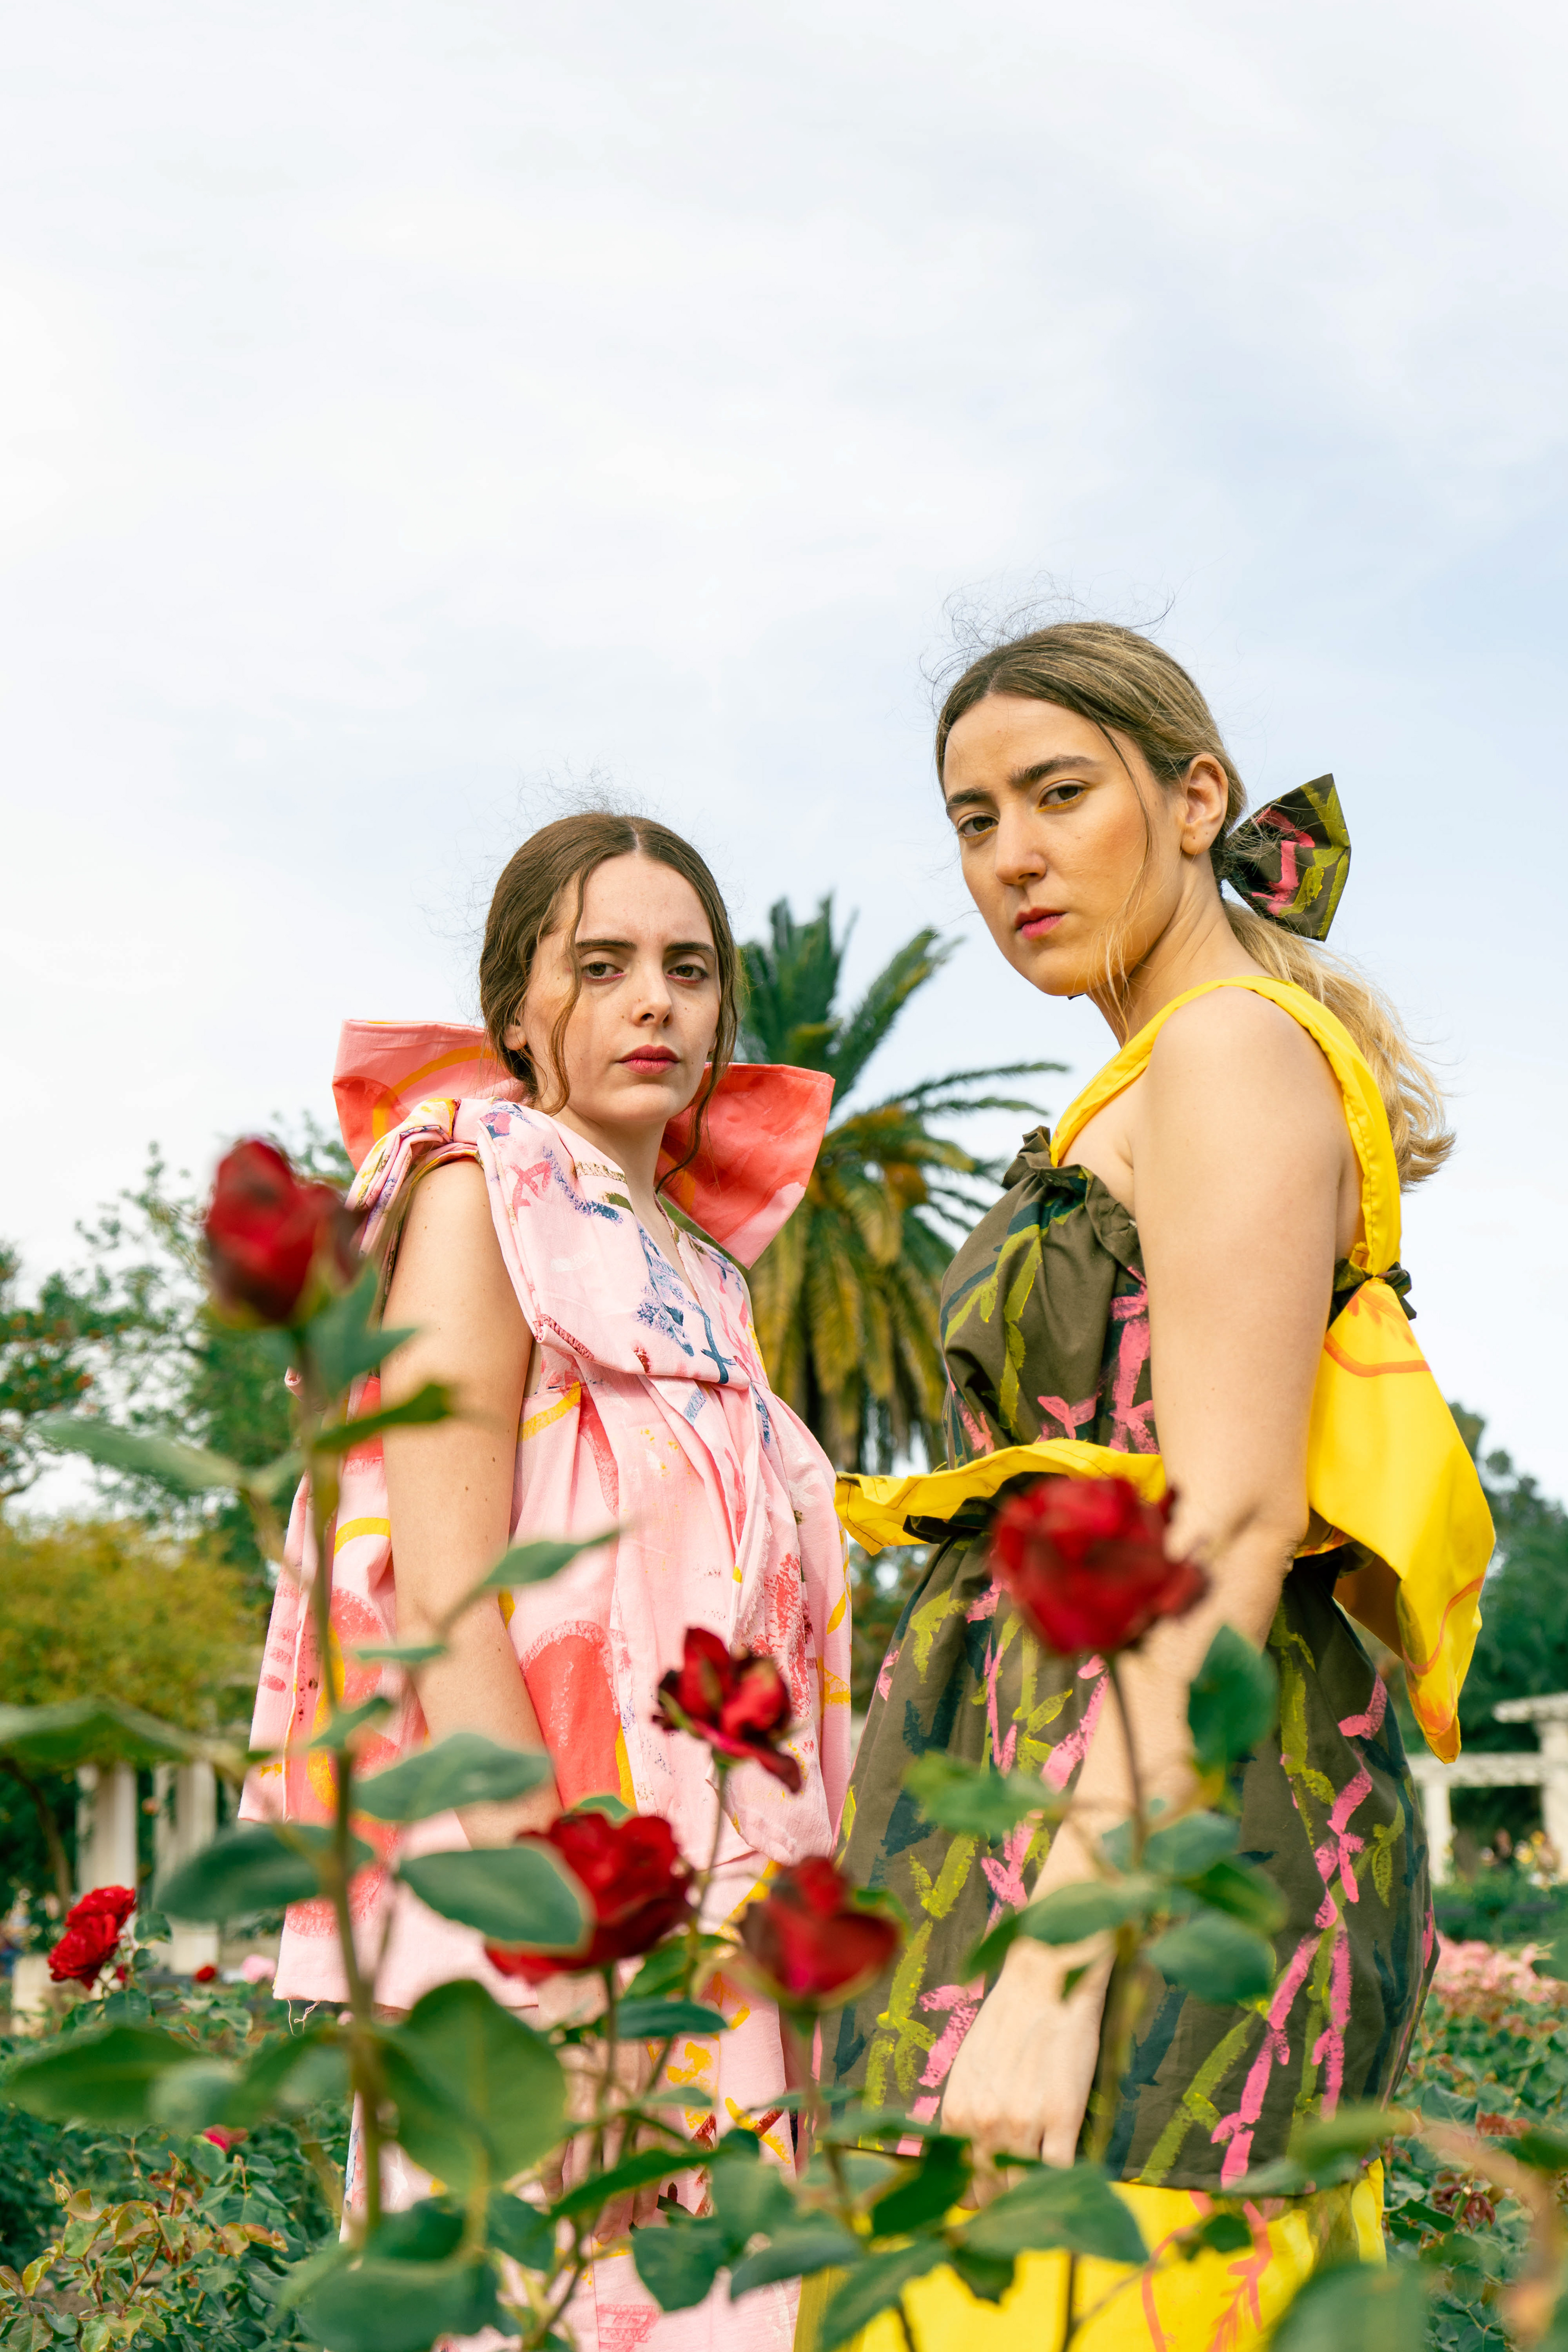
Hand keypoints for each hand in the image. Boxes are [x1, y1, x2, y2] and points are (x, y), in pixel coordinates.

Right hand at [540, 2034, 664, 2244]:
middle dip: (612, 2206)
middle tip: (605, 2237)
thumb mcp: (653, 2082)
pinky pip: (555, 2145)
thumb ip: (659, 2121)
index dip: (645, 2194)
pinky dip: (552, 2174)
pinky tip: (554, 2198)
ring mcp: (589, 2104)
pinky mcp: (563, 2100)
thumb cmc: (629, 2055)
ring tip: (579, 2229)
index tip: (642, 2222)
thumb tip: (679, 2167)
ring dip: (582, 2199)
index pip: (650, 2160)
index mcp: (647, 2103)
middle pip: (618, 2167)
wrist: (598, 2013)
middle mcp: (621, 2106)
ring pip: (587, 2160)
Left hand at [940, 1938, 1111, 2181]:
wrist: (1046, 1981)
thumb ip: (965, 2112)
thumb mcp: (970, 2066)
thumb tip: (962, 2158)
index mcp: (958, 2109)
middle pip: (991, 2189)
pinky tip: (1063, 2177)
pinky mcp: (1063, 2116)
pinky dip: (1061, 2180)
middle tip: (1014, 2193)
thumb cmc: (1008, 2021)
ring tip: (1038, 2191)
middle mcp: (985, 2120)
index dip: (972, 2195)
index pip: (959, 2178)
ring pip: (1024, 2186)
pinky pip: (1059, 2170)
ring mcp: (1024, 2121)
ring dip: (1030, 2193)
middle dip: (1000, 2198)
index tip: (983, 2197)